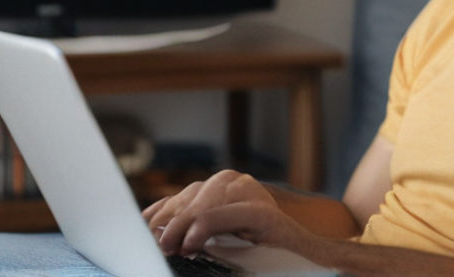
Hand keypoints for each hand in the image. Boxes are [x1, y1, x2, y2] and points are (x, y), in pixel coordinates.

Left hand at [141, 169, 313, 256]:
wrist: (314, 267)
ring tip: (164, 246)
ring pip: (206, 200)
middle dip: (166, 220)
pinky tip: (189, 242)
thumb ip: (193, 233)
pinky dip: (206, 225)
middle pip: (190, 196)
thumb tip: (156, 236)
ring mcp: (252, 195)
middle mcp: (237, 185)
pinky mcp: (264, 213)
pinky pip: (228, 214)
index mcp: (223, 191)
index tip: (139, 232)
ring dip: (181, 223)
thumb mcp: (221, 243)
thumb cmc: (264, 260)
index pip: (182, 197)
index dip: (158, 214)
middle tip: (147, 243)